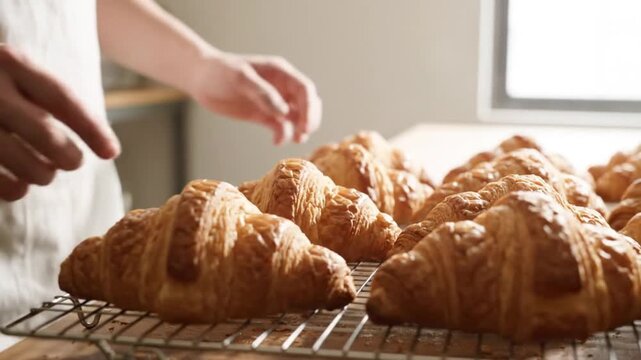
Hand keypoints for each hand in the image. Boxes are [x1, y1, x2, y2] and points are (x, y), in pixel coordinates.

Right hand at [0, 45, 120, 200]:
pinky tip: (20, 187)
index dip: (91, 128)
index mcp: (10, 63)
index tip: (111, 152)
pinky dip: (14, 189)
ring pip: (21, 160)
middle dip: (68, 155)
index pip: (61, 97)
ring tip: (44, 173)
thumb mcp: (17, 76)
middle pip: (44, 131)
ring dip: (42, 174)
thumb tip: (108, 148)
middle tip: (73, 162)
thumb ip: (53, 102)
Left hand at [190, 52, 321, 144]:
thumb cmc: (220, 72)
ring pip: (297, 117)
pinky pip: (281, 127)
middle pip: (307, 103)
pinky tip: (276, 142)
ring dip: (299, 129)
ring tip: (295, 140)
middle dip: (309, 119)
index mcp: (280, 73)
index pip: (305, 89)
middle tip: (303, 135)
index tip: (306, 125)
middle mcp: (282, 87)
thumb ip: (264, 94)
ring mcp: (274, 102)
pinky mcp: (264, 115)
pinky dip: (283, 135)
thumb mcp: (241, 78)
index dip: (310, 107)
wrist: (200, 79)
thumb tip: (285, 113)